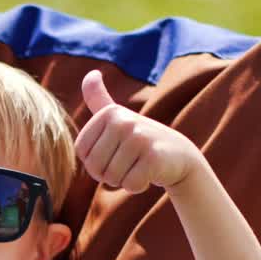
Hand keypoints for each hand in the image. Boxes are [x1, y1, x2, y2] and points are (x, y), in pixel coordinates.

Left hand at [74, 70, 200, 192]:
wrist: (178, 155)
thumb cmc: (141, 140)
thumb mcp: (118, 118)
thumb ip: (99, 99)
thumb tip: (90, 73)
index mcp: (109, 113)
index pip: (82, 153)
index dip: (95, 162)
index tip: (114, 152)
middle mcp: (124, 121)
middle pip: (95, 168)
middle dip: (109, 174)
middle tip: (129, 162)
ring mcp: (139, 138)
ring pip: (112, 178)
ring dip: (124, 180)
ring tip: (139, 165)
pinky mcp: (153, 157)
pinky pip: (131, 184)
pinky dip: (138, 186)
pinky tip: (150, 173)